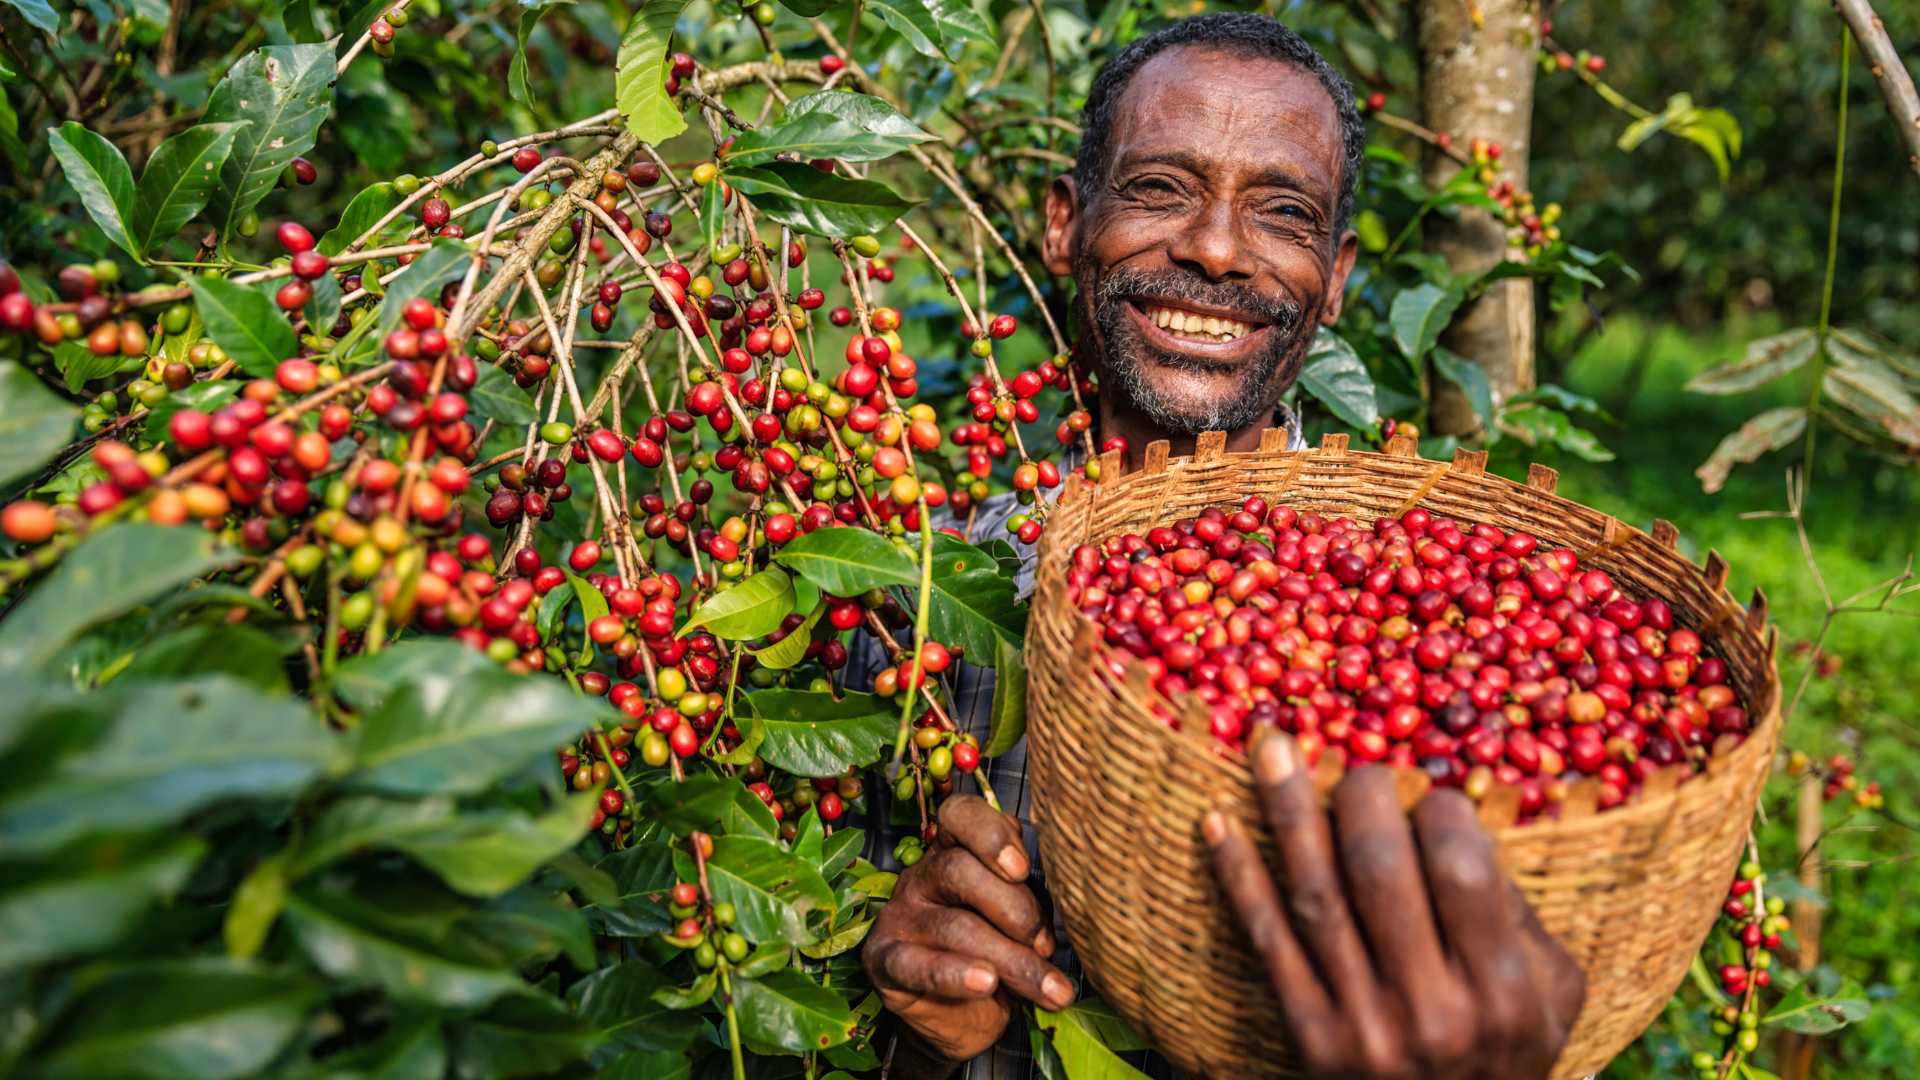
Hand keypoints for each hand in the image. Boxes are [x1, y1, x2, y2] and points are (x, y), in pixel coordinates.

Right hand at [863, 795, 1075, 1073]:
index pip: (960, 815)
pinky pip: (916, 965)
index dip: (990, 833)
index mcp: (953, 850)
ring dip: (1011, 959)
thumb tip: (1074, 904)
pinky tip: (986, 983)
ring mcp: (900, 918)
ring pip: (953, 924)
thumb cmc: (997, 950)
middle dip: (1015, 909)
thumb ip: (1033, 897)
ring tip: (1049, 989)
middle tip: (1046, 945)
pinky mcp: (886, 962)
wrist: (961, 1016)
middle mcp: (922, 875)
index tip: (1023, 868)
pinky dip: (953, 975)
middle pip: (959, 870)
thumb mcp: (1020, 915)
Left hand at [1204, 734, 1585, 1078]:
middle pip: (1377, 867)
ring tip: (1269, 746)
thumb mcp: (1550, 996)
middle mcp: (1431, 1008)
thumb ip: (1520, 914)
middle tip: (1357, 767)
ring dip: (1286, 809)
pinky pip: (1267, 940)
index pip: (1461, 865)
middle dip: (1359, 795)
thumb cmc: (1508, 1052)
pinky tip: (1218, 821)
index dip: (1439, 809)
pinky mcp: (1309, 1036)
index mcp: (1501, 990)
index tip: (1429, 796)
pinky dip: (1239, 875)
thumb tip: (1459, 822)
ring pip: (1314, 892)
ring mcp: (1362, 1024)